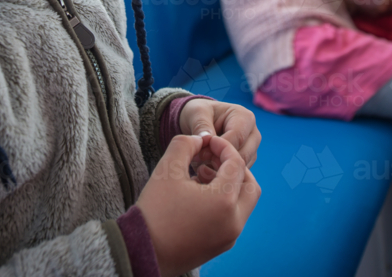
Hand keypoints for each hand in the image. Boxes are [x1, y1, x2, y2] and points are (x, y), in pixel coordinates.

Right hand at [137, 134, 260, 276]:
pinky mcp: (220, 245)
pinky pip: (232, 217)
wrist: (141, 252)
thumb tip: (200, 139)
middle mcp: (233, 222)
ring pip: (243, 203)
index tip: (206, 142)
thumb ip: (186, 144)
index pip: (236, 163)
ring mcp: (229, 237)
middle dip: (233, 167)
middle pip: (250, 185)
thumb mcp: (167, 169)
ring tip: (200, 175)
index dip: (222, 146)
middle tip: (211, 158)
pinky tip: (198, 194)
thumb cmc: (154, 211)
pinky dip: (224, 201)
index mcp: (224, 202)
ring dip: (229, 184)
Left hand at [179, 99, 260, 178]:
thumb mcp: (197, 113)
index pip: (237, 139)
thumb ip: (202, 125)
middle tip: (199, 163)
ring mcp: (252, 150)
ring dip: (220, 170)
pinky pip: (237, 175)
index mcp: (245, 117)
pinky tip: (206, 172)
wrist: (199, 122)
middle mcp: (253, 134)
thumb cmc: (199, 114)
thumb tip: (207, 139)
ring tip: (201, 166)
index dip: (218, 149)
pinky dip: (222, 175)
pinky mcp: (246, 163)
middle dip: (220, 161)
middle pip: (243, 156)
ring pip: (242, 168)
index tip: (200, 153)